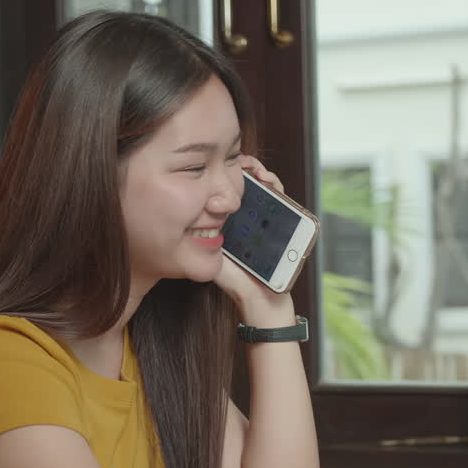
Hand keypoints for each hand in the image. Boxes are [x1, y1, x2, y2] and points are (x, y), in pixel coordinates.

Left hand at [213, 156, 295, 323]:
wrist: (261, 302)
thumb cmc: (236, 284)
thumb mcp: (215, 261)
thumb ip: (204, 247)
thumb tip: (184, 229)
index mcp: (231, 224)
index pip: (229, 193)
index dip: (227, 178)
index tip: (224, 168)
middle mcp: (249, 220)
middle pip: (248, 186)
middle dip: (247, 170)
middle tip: (243, 164)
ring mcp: (267, 222)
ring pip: (266, 189)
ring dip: (262, 175)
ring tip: (256, 171)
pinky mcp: (284, 225)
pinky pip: (280, 201)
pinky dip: (275, 188)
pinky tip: (269, 183)